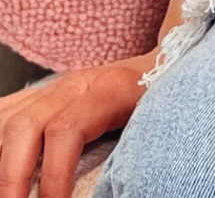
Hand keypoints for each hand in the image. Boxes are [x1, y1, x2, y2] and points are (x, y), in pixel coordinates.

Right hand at [0, 50, 155, 197]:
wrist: (165, 62)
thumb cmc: (162, 98)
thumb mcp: (153, 123)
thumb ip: (126, 155)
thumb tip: (106, 189)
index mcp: (110, 89)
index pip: (66, 131)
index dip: (54, 177)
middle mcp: (76, 83)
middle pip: (24, 125)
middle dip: (11, 177)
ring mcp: (56, 85)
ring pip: (8, 118)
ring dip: (0, 161)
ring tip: (9, 192)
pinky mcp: (43, 92)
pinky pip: (6, 111)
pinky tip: (1, 161)